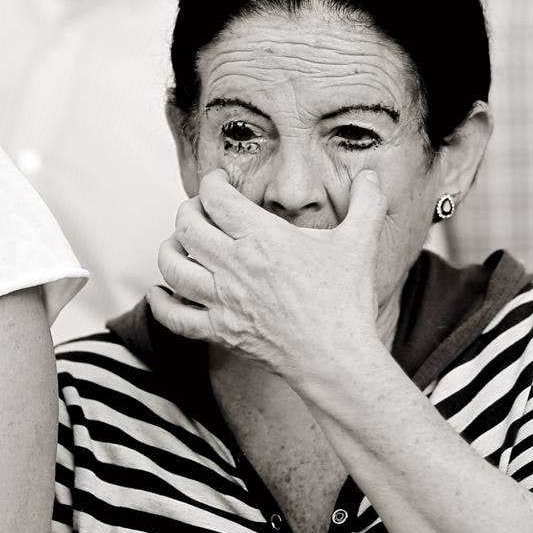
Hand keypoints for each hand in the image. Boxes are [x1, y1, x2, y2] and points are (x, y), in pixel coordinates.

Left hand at [149, 169, 387, 383]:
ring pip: (172, 266)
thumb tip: (372, 174)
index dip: (212, 181)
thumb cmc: (346, 301)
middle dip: (188, 211)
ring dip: (170, 250)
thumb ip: (367, 203)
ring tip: (181, 245)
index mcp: (262, 238)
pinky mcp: (219, 331)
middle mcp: (235, 265)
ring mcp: (222, 300)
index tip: (219, 181)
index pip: (216, 197)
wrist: (338, 358)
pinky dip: (161, 302)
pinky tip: (162, 291)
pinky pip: (173, 316)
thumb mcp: (359, 243)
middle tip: (201, 211)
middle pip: (186, 226)